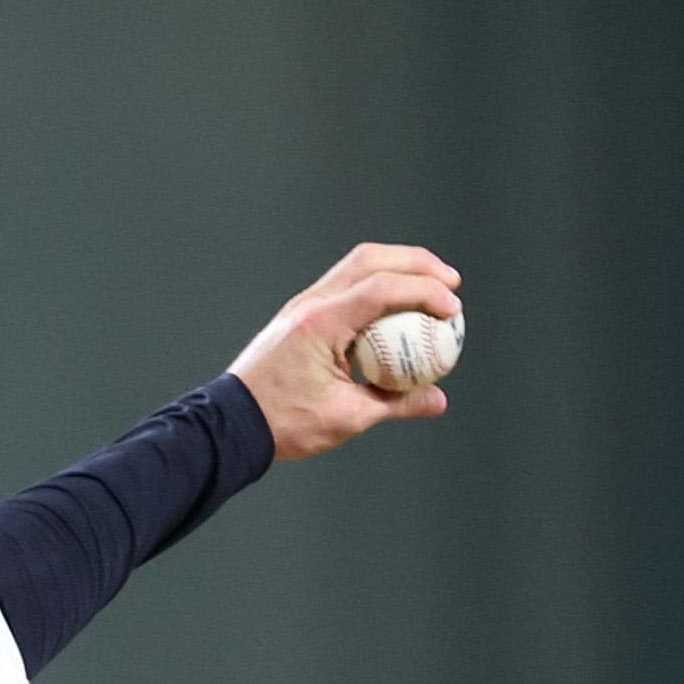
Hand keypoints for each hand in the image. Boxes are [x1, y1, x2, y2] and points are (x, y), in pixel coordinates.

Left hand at [227, 242, 461, 460]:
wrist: (230, 424)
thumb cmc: (283, 422)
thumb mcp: (346, 417)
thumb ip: (396, 403)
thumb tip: (437, 399)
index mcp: (321, 323)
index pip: (382, 288)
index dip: (425, 291)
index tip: (453, 309)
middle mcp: (310, 304)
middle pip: (370, 259)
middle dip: (417, 264)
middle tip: (450, 283)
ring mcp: (302, 306)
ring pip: (355, 266)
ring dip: (396, 269)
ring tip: (429, 287)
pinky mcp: (300, 315)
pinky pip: (344, 287)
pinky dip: (375, 287)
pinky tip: (395, 309)